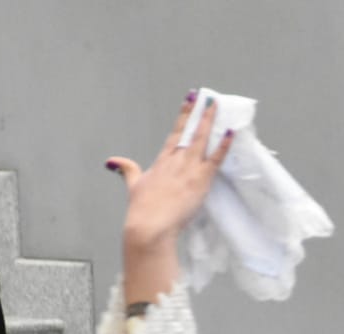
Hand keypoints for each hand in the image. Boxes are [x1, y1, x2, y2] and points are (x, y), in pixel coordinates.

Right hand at [107, 93, 234, 303]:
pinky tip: (230, 133)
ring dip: (210, 121)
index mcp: (162, 161)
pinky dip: (224, 145)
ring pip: (202, 139)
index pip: (175, 133)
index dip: (184, 115)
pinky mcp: (200, 179)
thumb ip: (127, 170)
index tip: (190, 101)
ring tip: (217, 106)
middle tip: (207, 98)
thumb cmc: (142, 210)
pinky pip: (216, 158)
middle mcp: (176, 160)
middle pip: (190, 131)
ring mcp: (189, 168)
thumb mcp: (133, 186)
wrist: (150, 224)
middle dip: (199, 113)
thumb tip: (113, 161)